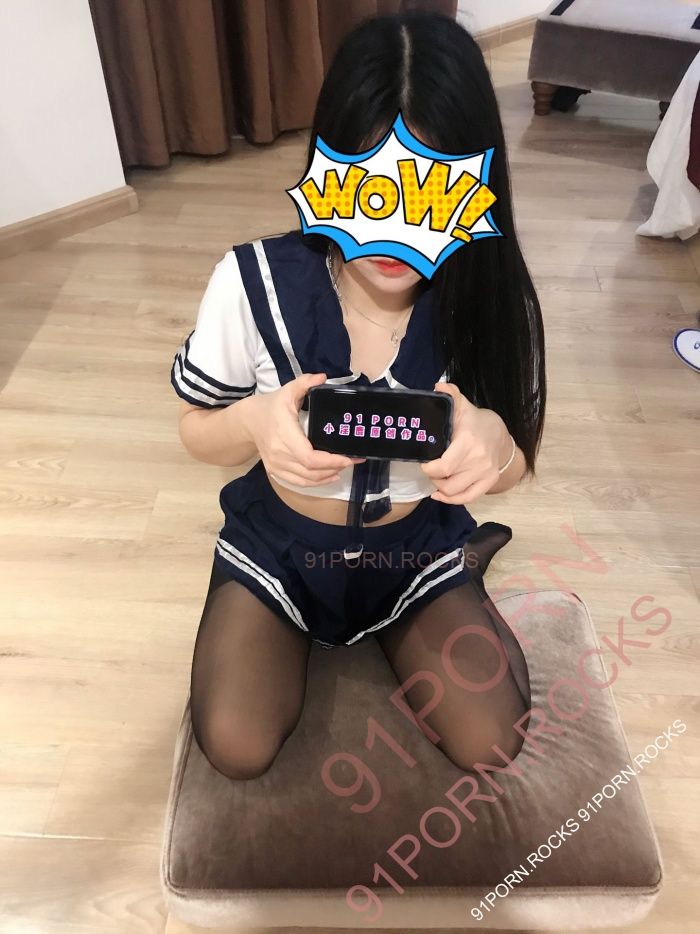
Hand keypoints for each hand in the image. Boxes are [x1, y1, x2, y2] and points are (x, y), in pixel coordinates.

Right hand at [239, 372, 363, 486]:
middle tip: (353, 461)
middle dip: (335, 468)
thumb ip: (304, 383)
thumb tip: (322, 377)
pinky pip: (298, 482)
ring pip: (306, 479)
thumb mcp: (287, 391)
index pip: (309, 457)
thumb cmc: (271, 406)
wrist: (248, 422)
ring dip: (327, 477)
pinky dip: (315, 483)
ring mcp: (276, 465)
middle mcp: (279, 453)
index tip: (348, 457)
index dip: (330, 461)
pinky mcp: (275, 471)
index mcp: (284, 434)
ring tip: (344, 468)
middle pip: (311, 471)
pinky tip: (329, 477)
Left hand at [420, 382, 509, 504]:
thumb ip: (450, 394)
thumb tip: (438, 386)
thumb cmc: (474, 421)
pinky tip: (440, 494)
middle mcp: (478, 460)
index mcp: (468, 442)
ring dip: (440, 488)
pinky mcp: (489, 482)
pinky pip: (468, 498)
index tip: (423, 460)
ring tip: (437, 477)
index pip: (443, 467)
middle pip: (446, 483)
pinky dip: (452, 500)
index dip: (428, 468)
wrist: (500, 434)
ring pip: (454, 492)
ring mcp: (485, 473)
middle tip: (429, 467)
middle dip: (432, 477)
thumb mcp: (462, 406)